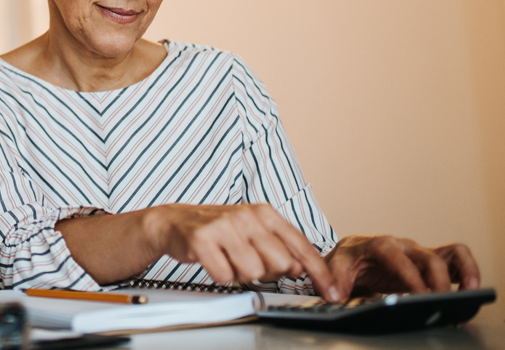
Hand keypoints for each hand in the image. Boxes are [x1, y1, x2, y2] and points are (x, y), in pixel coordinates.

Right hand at [146, 203, 338, 299]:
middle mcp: (247, 216)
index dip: (319, 272)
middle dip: (267, 273)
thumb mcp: (253, 232)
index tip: (331, 291)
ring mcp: (224, 226)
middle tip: (249, 263)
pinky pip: (224, 275)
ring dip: (240, 274)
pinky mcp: (202, 240)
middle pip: (280, 264)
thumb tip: (301, 267)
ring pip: (253, 272)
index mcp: (265, 213)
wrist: (174, 222)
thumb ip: (280, 247)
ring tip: (228, 260)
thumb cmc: (217, 229)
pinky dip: (220, 275)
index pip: (301, 246)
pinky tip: (214, 261)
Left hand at [322, 235, 479, 298]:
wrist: (353, 253)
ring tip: (472, 290)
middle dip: (437, 280)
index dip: (410, 275)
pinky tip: (471, 288)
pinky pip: (455, 259)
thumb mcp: (336, 266)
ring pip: (449, 253)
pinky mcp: (430, 262)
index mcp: (379, 245)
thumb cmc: (347, 259)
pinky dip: (467, 270)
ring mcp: (419, 253)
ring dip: (464, 269)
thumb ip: (336, 279)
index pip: (397, 257)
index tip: (419, 294)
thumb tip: (336, 294)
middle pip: (428, 257)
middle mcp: (404, 246)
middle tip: (441, 301)